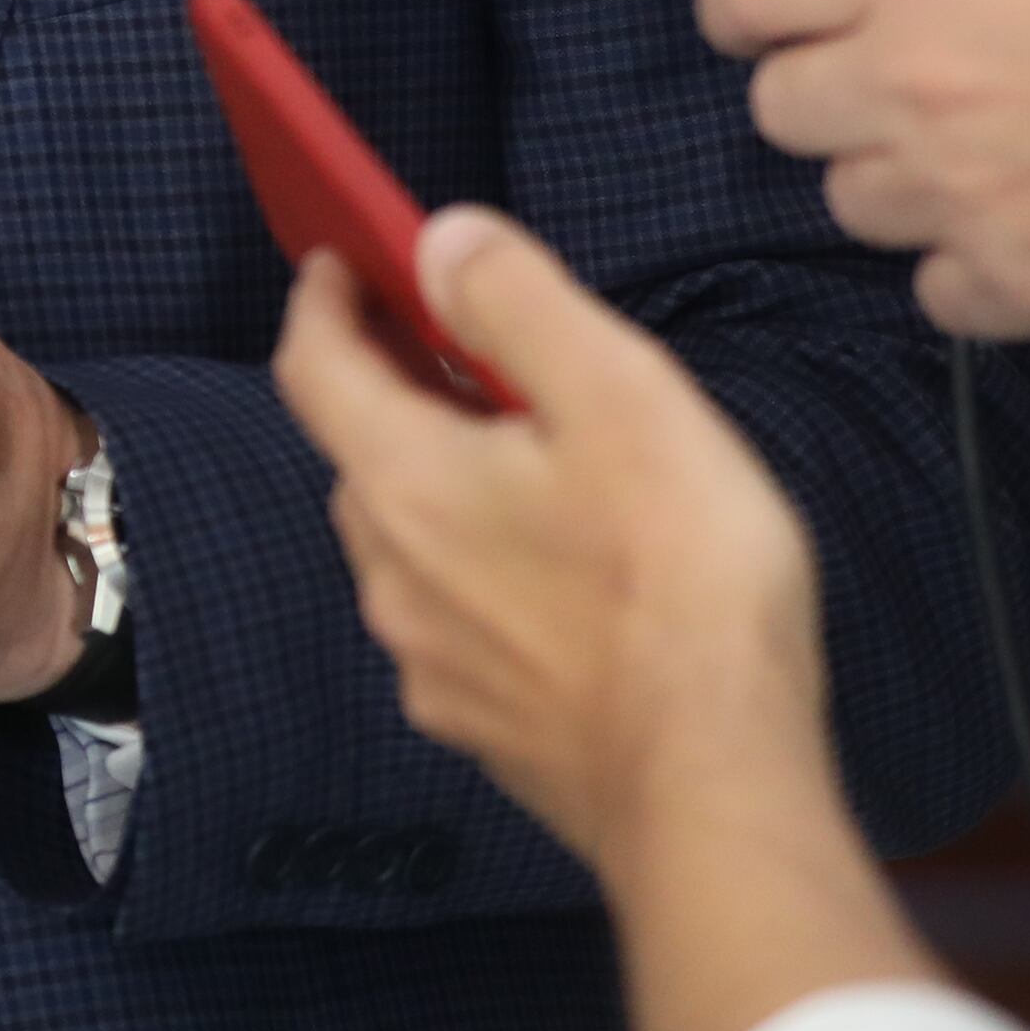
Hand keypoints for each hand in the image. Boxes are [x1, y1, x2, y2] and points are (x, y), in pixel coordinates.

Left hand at [272, 209, 934, 1030]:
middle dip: (396, 389)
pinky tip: (559, 580)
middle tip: (460, 352)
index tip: (342, 258)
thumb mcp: (618, 398)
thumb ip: (516, 303)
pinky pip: (456, 623)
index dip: (323, 299)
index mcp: (401, 479)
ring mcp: (429, 663)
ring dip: (443, 487)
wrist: (716, 793)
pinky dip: (482, 575)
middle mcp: (388, 573)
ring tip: (527, 462)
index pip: (313, 364)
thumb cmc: (679, 584)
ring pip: (408, 543)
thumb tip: (438, 238)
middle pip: (360, 453)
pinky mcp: (482, 728)